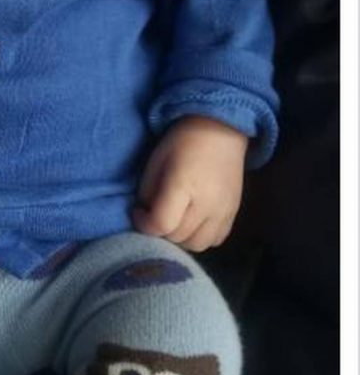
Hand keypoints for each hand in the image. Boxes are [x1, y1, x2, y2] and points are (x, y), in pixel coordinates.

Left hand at [132, 116, 247, 251]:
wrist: (220, 130)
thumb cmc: (181, 143)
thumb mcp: (156, 163)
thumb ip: (147, 194)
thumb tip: (145, 218)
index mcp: (183, 185)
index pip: (162, 224)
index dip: (144, 224)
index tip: (139, 212)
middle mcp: (207, 203)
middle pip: (177, 237)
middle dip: (159, 230)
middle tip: (154, 215)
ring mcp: (224, 211)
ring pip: (197, 245)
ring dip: (180, 238)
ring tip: (173, 221)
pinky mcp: (234, 213)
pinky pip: (215, 240)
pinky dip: (200, 237)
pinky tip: (192, 223)